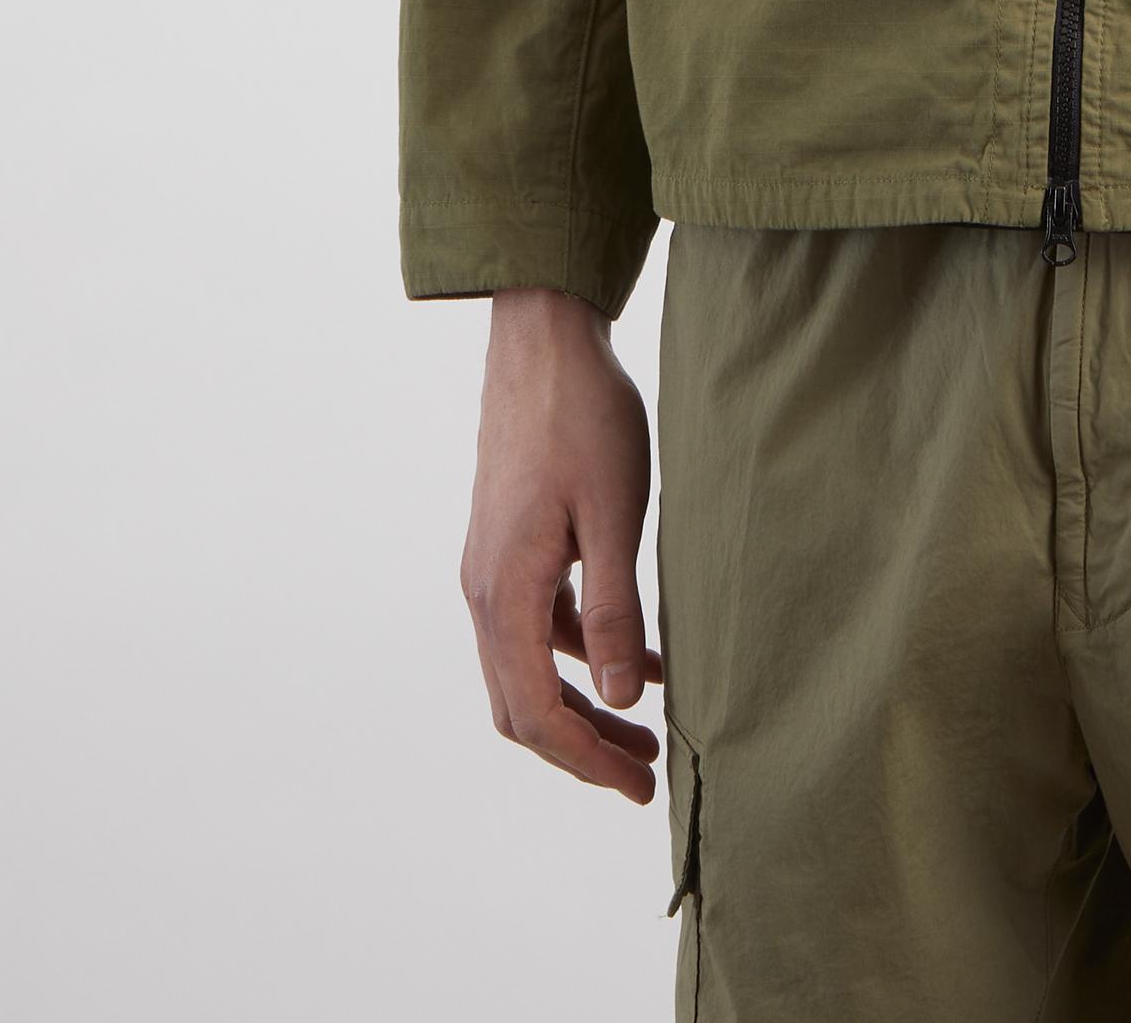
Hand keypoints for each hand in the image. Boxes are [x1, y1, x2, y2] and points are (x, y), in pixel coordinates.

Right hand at [459, 286, 663, 803]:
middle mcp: (483, 590)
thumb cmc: (584, 420)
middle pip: (520, 706)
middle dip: (580, 747)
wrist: (544, 342)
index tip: (639, 787)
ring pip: (525, 669)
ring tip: (647, 725)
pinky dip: (578, 654)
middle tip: (644, 772)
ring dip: (580, 704)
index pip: (535, 714)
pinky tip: (635, 654)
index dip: (586, 760)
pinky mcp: (509, 544)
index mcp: (504, 593)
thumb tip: (620, 699)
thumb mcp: (615, 516)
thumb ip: (616, 610)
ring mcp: (491, 567)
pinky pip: (535, 625)